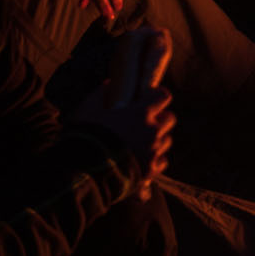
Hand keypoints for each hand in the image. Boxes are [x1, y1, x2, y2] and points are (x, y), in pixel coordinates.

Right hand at [72, 28, 174, 197]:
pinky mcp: (150, 170)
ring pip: (166, 140)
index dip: (158, 95)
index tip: (151, 97)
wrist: (85, 171)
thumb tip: (108, 84)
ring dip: (157, 139)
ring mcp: (153, 151)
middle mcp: (152, 131)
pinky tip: (142, 160)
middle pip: (169, 119)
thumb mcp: (87, 109)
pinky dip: (154, 160)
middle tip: (144, 122)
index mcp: (140, 112)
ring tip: (141, 143)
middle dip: (160, 118)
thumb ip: (100, 94)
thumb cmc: (85, 136)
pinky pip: (161, 162)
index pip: (163, 96)